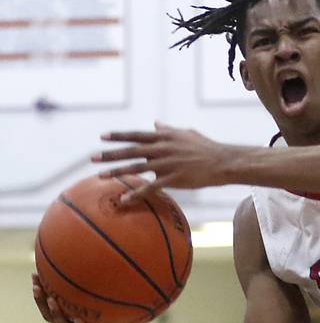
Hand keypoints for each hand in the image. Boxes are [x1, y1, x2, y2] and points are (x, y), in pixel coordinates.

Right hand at [31, 273, 141, 322]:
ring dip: (56, 312)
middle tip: (36, 288)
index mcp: (70, 312)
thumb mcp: (104, 291)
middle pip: (49, 314)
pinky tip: (78, 319)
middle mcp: (72, 322)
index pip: (49, 302)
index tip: (34, 276)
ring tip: (51, 300)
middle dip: (41, 301)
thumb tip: (91, 252)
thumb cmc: (113, 309)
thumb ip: (96, 278)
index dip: (40, 291)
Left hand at [92, 121, 229, 201]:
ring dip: (116, 172)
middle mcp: (163, 148)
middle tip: (92, 158)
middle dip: (110, 154)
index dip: (119, 136)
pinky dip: (136, 193)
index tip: (102, 137)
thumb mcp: (186, 134)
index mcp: (165, 137)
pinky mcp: (174, 179)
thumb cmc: (205, 148)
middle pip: (131, 151)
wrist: (223, 162)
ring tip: (100, 176)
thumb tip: (156, 123)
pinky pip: (151, 187)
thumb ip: (168, 129)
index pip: (137, 135)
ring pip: (137, 168)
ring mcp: (167, 164)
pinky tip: (124, 199)